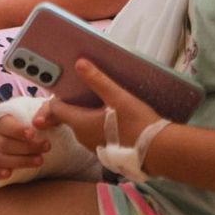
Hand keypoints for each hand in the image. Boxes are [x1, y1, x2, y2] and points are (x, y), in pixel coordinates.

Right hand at [0, 110, 51, 179]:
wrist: (40, 138)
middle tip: (47, 146)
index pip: (4, 124)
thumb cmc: (41, 125)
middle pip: (3, 143)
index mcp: (3, 120)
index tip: (32, 134)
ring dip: (19, 161)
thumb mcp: (47, 114)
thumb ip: (47, 111)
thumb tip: (39, 122)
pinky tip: (9, 174)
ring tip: (40, 161)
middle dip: (27, 147)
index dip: (17, 130)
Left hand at [34, 58, 161, 150]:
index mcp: (79, 122)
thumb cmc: (137, 123)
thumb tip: (79, 63)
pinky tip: (106, 120)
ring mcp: (93, 146)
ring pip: (80, 127)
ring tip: (92, 104)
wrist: (159, 151)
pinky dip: (94, 126)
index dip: (55, 99)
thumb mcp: (117, 97)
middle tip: (74, 95)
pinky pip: (93, 135)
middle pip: (66, 118)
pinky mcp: (106, 151)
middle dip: (67, 107)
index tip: (60, 90)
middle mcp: (81, 136)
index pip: (55, 109)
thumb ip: (97, 80)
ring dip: (82, 117)